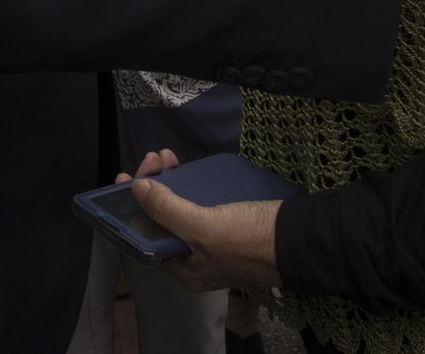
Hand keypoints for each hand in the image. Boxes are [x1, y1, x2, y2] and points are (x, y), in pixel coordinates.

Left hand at [122, 149, 280, 292]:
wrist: (299, 238)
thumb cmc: (250, 240)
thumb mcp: (203, 227)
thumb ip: (167, 210)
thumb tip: (137, 189)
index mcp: (183, 268)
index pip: (144, 237)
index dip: (132, 208)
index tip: (125, 178)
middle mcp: (194, 258)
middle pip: (160, 219)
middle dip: (152, 187)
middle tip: (154, 159)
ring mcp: (211, 240)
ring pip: (178, 208)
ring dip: (169, 181)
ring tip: (167, 156)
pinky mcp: (226, 224)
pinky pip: (198, 203)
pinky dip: (189, 184)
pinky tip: (187, 168)